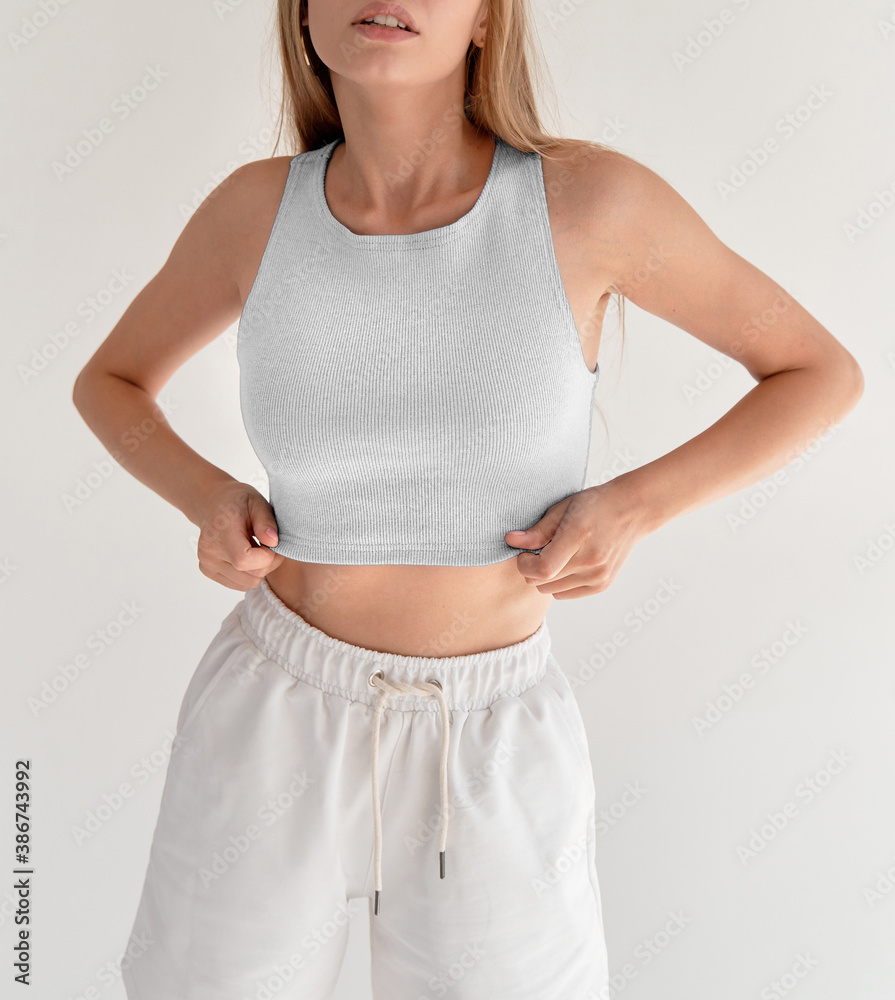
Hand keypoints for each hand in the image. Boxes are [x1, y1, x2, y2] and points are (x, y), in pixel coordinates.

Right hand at [196, 480, 285, 590]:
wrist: (212, 503)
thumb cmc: (238, 502)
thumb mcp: (257, 502)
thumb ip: (266, 521)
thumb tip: (274, 542)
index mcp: (221, 528)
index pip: (243, 559)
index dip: (267, 558)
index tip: (274, 544)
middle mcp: (209, 548)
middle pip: (250, 575)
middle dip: (268, 563)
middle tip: (271, 545)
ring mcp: (206, 561)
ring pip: (247, 583)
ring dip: (259, 569)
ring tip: (257, 548)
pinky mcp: (207, 570)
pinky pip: (239, 584)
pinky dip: (249, 573)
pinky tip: (247, 554)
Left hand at [504, 479, 649, 598]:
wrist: (631, 511)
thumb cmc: (595, 505)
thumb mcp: (563, 508)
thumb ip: (537, 530)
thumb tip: (511, 541)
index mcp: (579, 536)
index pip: (543, 569)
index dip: (524, 564)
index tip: (524, 553)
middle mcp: (591, 562)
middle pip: (542, 582)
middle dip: (532, 568)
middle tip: (539, 550)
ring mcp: (598, 577)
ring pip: (550, 591)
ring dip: (545, 577)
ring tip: (556, 555)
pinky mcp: (601, 585)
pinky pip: (564, 594)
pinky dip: (558, 583)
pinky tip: (566, 563)